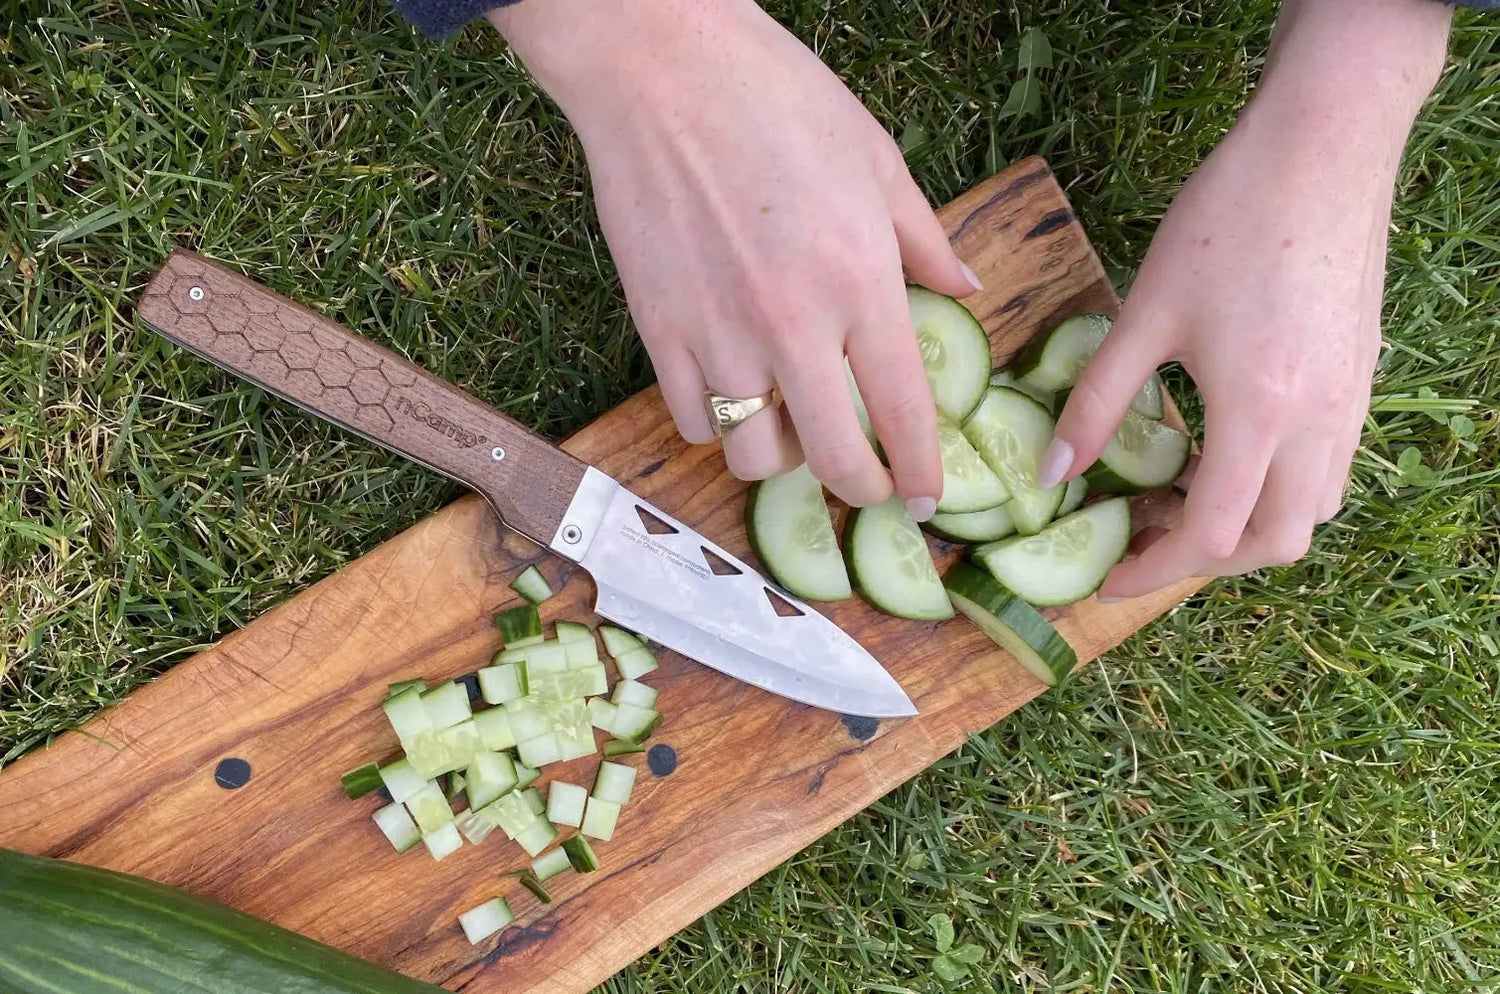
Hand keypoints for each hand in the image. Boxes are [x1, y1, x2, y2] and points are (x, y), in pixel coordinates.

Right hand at [489, 0, 978, 516]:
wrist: (662, 68)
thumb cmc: (778, 99)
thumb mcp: (876, 158)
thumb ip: (923, 239)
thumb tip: (966, 288)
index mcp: (860, 281)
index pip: (904, 413)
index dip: (919, 471)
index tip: (924, 497)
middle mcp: (792, 325)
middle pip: (832, 460)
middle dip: (860, 489)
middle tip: (867, 483)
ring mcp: (718, 333)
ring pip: (753, 455)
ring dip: (781, 456)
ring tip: (790, 424)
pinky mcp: (657, 328)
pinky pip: (693, 419)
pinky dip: (717, 422)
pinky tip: (731, 390)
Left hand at [1038, 0, 1450, 598]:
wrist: (1321, 150)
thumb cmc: (1227, 221)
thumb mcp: (1144, 314)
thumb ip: (1097, 402)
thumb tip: (1053, 474)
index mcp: (1258, 411)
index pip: (1211, 535)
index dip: (1153, 571)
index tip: (1107, 579)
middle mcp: (1318, 423)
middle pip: (1273, 543)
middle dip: (1204, 561)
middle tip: (1142, 540)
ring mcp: (1350, 404)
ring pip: (1309, 512)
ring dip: (1246, 529)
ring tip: (1178, 496)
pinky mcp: (1360, 381)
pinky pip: (1327, 470)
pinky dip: (1277, 489)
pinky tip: (1225, 453)